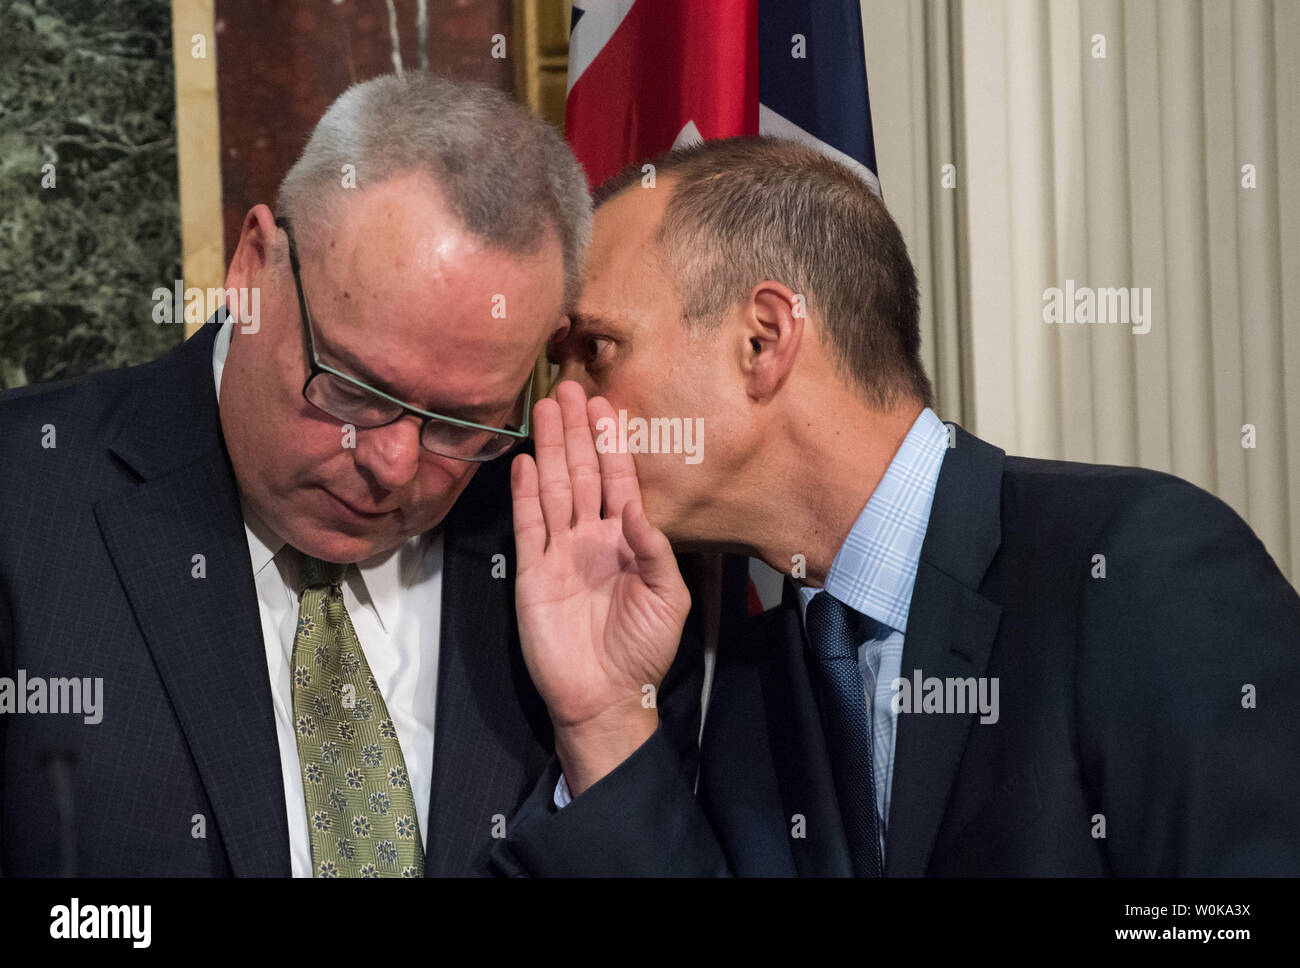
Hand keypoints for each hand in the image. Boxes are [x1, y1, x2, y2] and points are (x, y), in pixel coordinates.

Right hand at [511, 381, 690, 794]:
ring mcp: (559, 552)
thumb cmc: (643, 649)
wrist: (604, 696)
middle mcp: (591, 537)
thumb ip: (656, 550)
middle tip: (568, 388)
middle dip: (576, 432)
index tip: (604, 405)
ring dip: (549, 450)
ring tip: (544, 410)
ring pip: (553, 489)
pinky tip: (523, 462)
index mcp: (627, 540)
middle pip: (581, 474)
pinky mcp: (532, 572)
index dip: (610, 444)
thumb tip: (638, 505)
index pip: (618, 481)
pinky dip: (524, 494)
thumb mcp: (668, 598)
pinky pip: (528, 525)